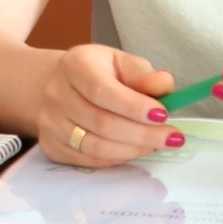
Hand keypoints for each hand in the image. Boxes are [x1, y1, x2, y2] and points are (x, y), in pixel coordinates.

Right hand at [38, 44, 178, 167]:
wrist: (59, 86)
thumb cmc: (97, 73)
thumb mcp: (120, 62)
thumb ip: (143, 74)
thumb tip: (164, 85)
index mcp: (75, 66)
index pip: (101, 90)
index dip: (133, 106)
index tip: (163, 115)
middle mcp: (56, 94)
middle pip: (101, 123)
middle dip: (143, 134)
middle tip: (172, 137)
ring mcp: (50, 123)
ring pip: (96, 147)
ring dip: (133, 150)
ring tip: (156, 144)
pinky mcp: (52, 146)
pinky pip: (90, 161)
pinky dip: (118, 159)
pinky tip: (134, 150)